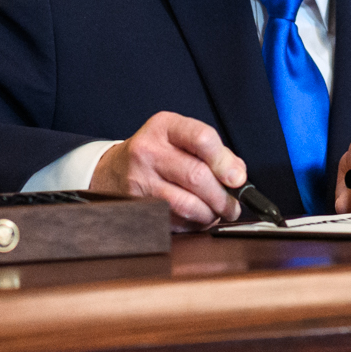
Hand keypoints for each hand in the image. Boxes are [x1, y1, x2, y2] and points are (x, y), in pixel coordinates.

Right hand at [90, 111, 244, 229]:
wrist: (113, 170)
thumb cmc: (157, 153)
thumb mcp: (180, 138)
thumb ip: (214, 152)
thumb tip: (238, 175)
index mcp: (164, 127)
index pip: (202, 138)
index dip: (225, 162)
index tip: (237, 179)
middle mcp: (148, 151)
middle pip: (197, 176)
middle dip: (223, 197)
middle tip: (233, 206)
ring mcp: (139, 180)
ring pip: (186, 204)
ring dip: (209, 214)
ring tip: (216, 213)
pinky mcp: (137, 207)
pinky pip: (175, 221)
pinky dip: (192, 224)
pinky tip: (195, 218)